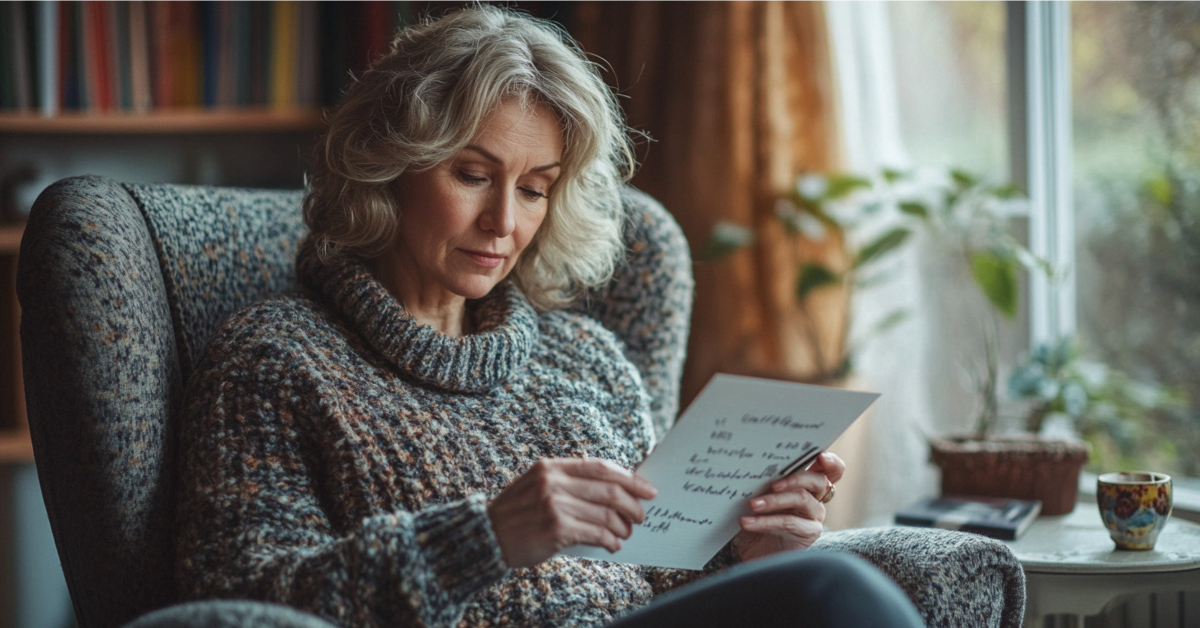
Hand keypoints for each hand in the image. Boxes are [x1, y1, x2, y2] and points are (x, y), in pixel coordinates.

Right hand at [487, 457, 657, 568]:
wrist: (485, 537)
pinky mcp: (556, 528)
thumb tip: (613, 491)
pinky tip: (612, 545)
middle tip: (641, 516)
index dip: (629, 478)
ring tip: (625, 534)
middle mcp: (553, 482)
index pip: (600, 467)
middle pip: (609, 490)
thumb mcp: (537, 486)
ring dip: (622, 526)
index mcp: (551, 467)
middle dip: (632, 504)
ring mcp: (554, 504)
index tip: (647, 489)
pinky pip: (596, 532)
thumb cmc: (516, 515)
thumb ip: (568, 483)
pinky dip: (610, 540)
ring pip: (606, 513)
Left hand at [731, 451, 845, 561]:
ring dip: (774, 500)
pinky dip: (766, 521)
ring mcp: (814, 515)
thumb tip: (753, 465)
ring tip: (752, 505)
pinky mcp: (809, 533)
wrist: (752, 551)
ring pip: (802, 498)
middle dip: (795, 478)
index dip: (831, 461)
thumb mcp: (759, 494)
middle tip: (773, 485)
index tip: (820, 456)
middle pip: (819, 480)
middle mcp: (816, 497)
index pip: (830, 469)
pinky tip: (748, 522)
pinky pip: (789, 522)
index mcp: (807, 482)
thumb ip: (766, 480)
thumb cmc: (757, 516)